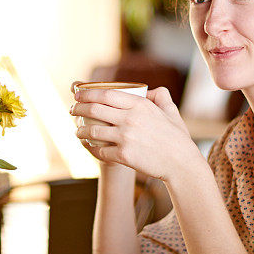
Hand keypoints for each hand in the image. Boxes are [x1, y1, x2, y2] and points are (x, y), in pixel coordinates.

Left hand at [70, 85, 196, 180]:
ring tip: (77, 130)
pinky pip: (99, 150)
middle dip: (78, 109)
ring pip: (92, 131)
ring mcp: (125, 137)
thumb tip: (149, 91)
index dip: (87, 94)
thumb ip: (161, 96)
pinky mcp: (123, 155)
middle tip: (72, 110)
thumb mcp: (171, 111)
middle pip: (94, 110)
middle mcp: (130, 119)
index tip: (78, 94)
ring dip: (80, 130)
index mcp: (140, 105)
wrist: (181, 163)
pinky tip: (88, 146)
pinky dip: (91, 148)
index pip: (106, 95)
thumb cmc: (177, 138)